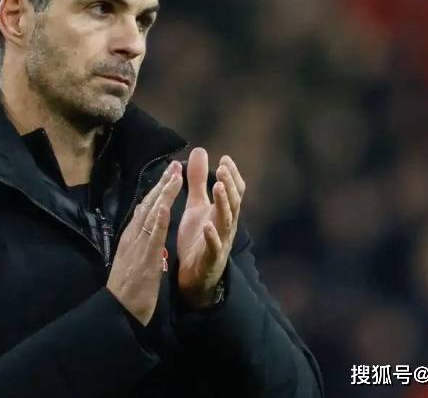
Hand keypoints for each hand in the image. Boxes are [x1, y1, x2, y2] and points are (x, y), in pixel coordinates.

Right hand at [106, 161, 183, 325]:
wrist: (118, 310)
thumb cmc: (127, 289)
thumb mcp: (133, 260)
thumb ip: (141, 246)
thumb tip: (147, 235)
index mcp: (132, 237)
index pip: (146, 209)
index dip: (158, 191)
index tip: (169, 175)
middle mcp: (134, 236)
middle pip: (149, 205)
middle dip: (163, 185)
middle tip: (175, 165)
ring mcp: (138, 245)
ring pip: (152, 215)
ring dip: (164, 194)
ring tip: (175, 176)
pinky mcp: (145, 258)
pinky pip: (154, 236)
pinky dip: (160, 219)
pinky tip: (166, 205)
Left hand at [177, 147, 244, 309]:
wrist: (194, 277)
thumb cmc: (197, 239)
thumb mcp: (196, 206)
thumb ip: (198, 181)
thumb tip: (200, 151)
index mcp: (222, 213)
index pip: (233, 191)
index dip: (232, 176)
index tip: (225, 159)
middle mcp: (226, 226)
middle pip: (232, 202)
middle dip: (229, 185)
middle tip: (223, 168)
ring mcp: (220, 242)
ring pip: (226, 221)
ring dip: (223, 204)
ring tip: (218, 187)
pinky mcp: (210, 259)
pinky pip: (214, 247)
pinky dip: (212, 236)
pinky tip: (207, 225)